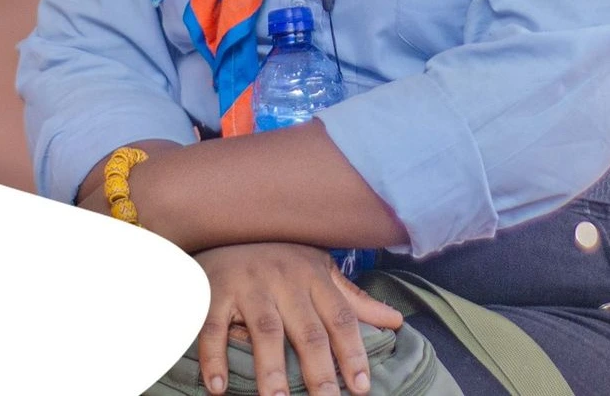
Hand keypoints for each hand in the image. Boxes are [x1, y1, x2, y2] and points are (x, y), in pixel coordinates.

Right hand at [195, 242, 402, 395]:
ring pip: (265, 331)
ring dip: (271, 369)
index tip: (362, 386)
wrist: (222, 229)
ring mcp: (249, 285)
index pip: (341, 318)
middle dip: (319, 370)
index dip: (353, 352)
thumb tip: (396, 321)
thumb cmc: (278, 260)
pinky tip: (219, 387)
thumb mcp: (318, 272)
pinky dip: (215, 358)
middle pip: (307, 330)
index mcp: (314, 276)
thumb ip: (353, 301)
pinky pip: (213, 329)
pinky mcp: (215, 294)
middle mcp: (284, 280)